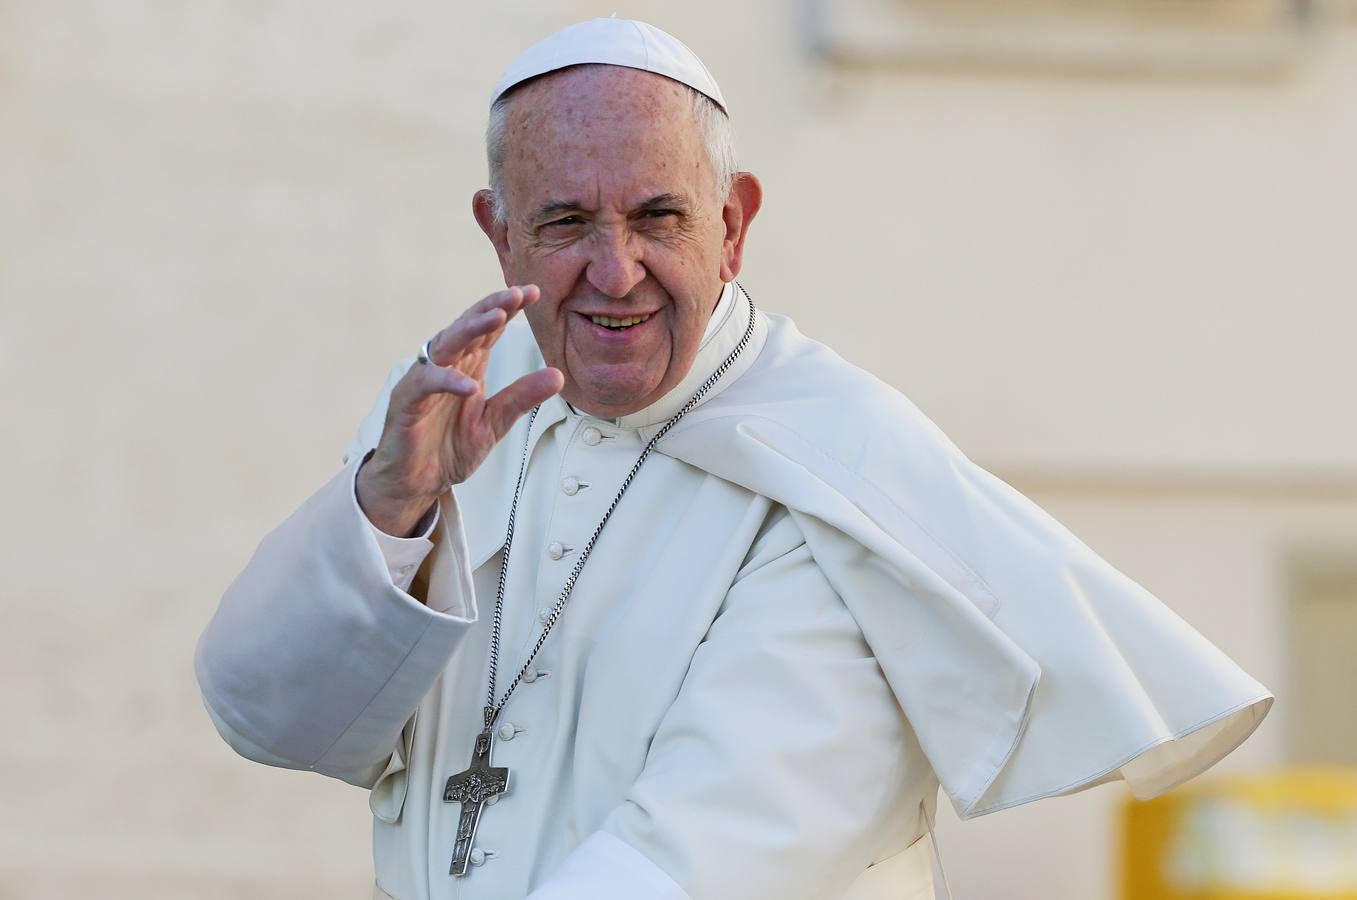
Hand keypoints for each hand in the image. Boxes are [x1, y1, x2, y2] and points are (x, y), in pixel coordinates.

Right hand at [356, 285, 563, 536]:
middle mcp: (446, 366)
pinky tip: (469, 384)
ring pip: (446, 344)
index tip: (533, 293)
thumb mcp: (495, 422)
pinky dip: (447, 381)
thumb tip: (558, 375)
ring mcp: (424, 381)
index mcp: (468, 366)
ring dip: (471, 329)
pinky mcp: (407, 401)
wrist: (417, 483)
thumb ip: (521, 398)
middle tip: (517, 294)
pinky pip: (426, 384)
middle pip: (468, 327)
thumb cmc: (448, 448)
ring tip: (497, 318)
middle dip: (492, 307)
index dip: (507, 308)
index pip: (488, 330)